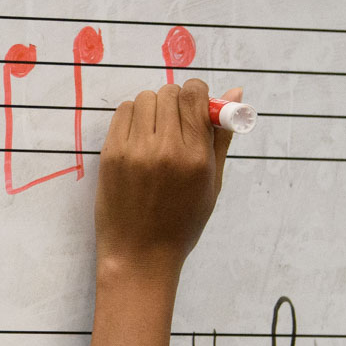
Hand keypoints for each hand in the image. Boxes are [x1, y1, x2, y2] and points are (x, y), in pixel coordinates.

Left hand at [94, 79, 238, 285]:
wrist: (140, 254)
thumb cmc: (182, 222)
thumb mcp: (212, 183)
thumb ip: (221, 136)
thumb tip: (234, 92)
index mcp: (195, 157)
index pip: (194, 95)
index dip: (197, 94)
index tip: (195, 107)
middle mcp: (165, 149)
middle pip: (169, 93)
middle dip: (175, 103)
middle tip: (175, 126)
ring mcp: (134, 151)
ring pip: (144, 99)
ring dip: (152, 109)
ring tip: (155, 135)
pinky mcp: (110, 154)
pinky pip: (122, 112)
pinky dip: (132, 118)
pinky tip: (138, 140)